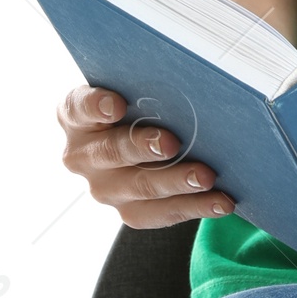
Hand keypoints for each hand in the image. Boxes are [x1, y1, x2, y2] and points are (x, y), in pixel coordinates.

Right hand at [57, 84, 235, 229]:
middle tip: (170, 143)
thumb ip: (149, 88)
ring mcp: (104, 187)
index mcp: (77, 116)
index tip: (116, 104)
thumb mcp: (136, 90)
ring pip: (139, 188)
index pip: (79, 107)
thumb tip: (189, 84)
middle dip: (142, 147)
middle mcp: (83, 155)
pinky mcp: (129, 211)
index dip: (96, 105)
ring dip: (175, 182)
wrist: (144, 140)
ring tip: (205, 177)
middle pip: (110, 152)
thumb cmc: (142, 105)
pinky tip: (219, 201)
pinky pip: (161, 213)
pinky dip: (194, 206)